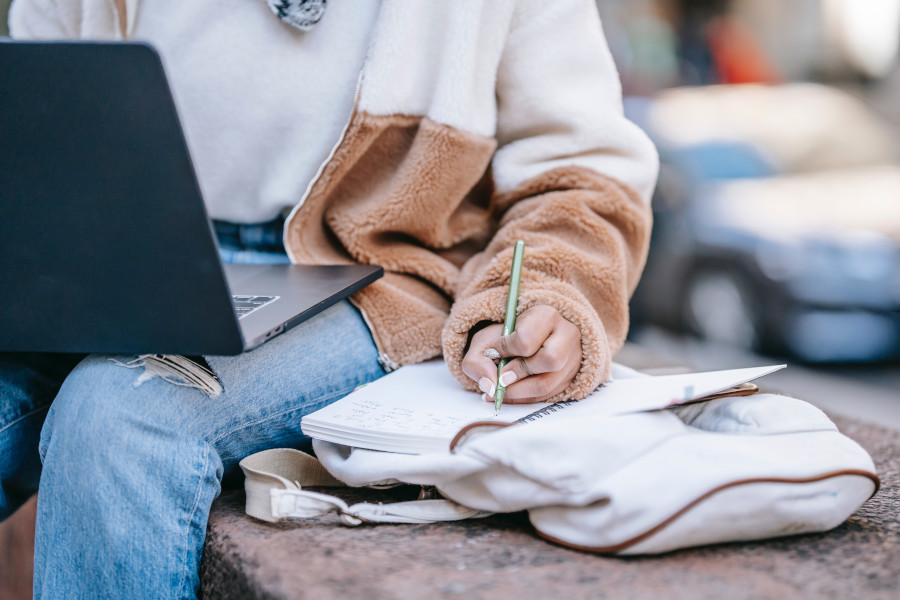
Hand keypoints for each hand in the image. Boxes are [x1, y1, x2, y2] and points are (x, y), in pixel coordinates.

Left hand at [461, 305, 581, 402]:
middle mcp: (567, 335)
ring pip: (549, 383)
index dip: (505, 350)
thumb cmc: (505, 338)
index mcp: (546, 316)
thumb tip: (488, 385)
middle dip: (518, 373)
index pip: (527, 339)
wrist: (524, 338)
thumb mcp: (485, 340)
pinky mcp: (571, 376)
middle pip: (550, 359)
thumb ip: (476, 360)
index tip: (493, 352)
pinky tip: (508, 395)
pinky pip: (548, 394)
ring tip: (498, 390)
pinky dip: (524, 398)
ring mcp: (573, 357)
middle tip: (500, 377)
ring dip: (518, 392)